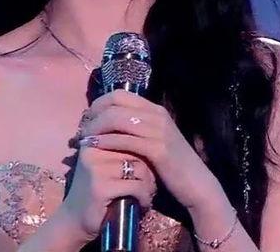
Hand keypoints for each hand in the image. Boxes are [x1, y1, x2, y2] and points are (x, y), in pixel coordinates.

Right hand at [61, 128, 157, 241]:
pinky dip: (144, 197)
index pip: (128, 136)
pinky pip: (136, 186)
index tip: (145, 168)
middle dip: (148, 169)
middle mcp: (93, 149)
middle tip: (149, 184)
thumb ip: (121, 149)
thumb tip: (149, 139)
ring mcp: (96, 167)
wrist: (74, 220)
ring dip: (149, 184)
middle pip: (136, 150)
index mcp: (94, 139)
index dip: (142, 152)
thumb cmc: (96, 190)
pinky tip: (142, 204)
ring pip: (139, 168)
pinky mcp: (101, 186)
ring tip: (146, 194)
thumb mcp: (106, 164)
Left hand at [78, 89, 223, 210]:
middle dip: (94, 114)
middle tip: (82, 128)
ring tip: (84, 139)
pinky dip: (106, 142)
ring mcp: (158, 130)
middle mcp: (156, 115)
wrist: (197, 185)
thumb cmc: (172, 166)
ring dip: (96, 128)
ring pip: (117, 120)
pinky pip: (125, 140)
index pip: (119, 94)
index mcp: (154, 110)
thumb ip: (136, 130)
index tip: (87, 118)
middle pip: (115, 103)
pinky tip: (94, 147)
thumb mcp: (154, 141)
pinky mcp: (158, 149)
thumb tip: (110, 124)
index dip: (99, 103)